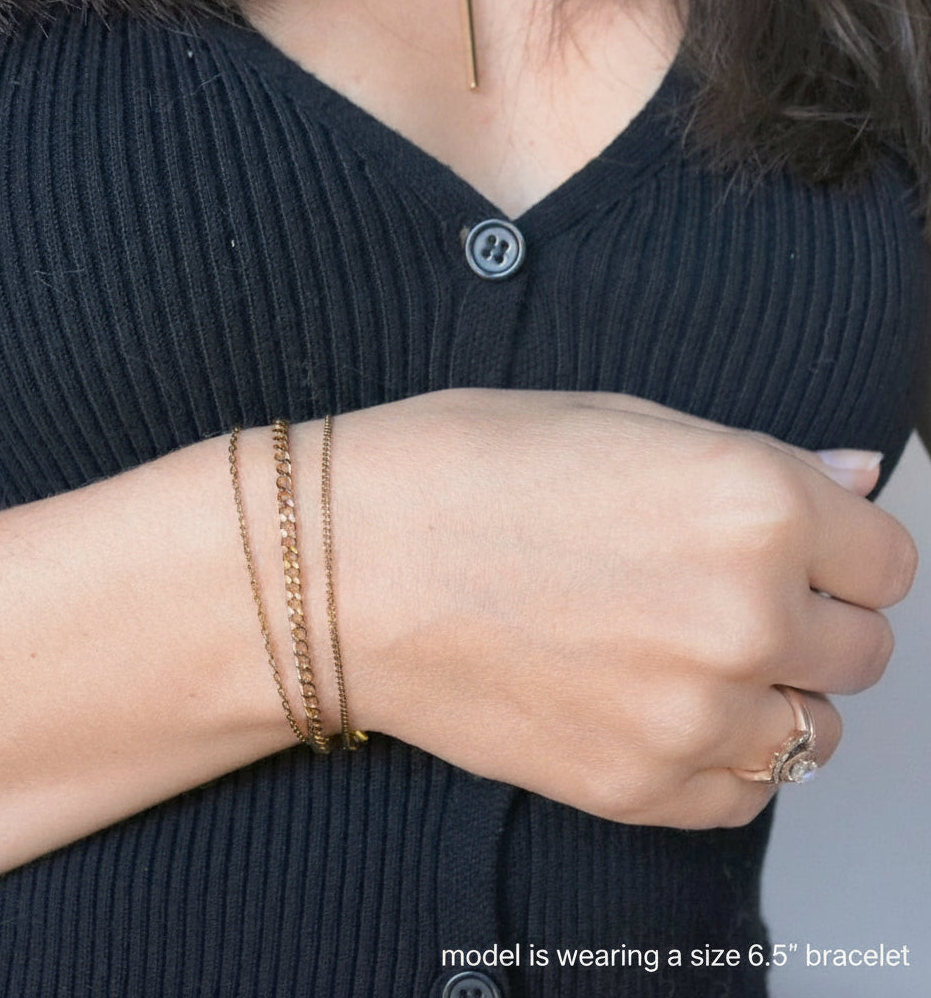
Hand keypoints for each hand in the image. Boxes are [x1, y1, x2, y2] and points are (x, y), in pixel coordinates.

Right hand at [330, 389, 916, 827]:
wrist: (341, 568)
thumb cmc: (457, 473)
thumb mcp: (617, 421)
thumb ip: (760, 460)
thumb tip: (855, 479)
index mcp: (752, 503)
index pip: (886, 559)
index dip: (842, 551)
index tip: (803, 553)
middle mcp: (743, 615)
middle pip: (861, 651)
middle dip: (810, 620)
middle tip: (726, 597)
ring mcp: (692, 714)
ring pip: (813, 733)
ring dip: (772, 695)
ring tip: (685, 655)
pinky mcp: (636, 788)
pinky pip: (743, 796)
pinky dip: (722, 757)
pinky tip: (660, 708)